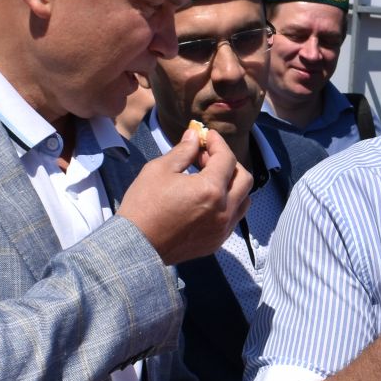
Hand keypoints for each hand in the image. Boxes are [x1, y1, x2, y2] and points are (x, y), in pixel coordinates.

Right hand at [118, 124, 252, 264]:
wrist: (137, 245)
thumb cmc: (144, 205)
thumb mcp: (160, 170)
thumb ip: (183, 151)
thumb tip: (195, 136)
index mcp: (211, 190)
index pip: (227, 158)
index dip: (217, 143)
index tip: (207, 136)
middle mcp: (224, 211)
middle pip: (243, 178)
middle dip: (228, 163)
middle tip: (206, 157)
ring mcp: (222, 229)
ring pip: (243, 200)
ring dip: (231, 184)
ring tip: (208, 179)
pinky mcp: (216, 242)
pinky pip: (233, 218)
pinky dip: (227, 204)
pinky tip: (206, 199)